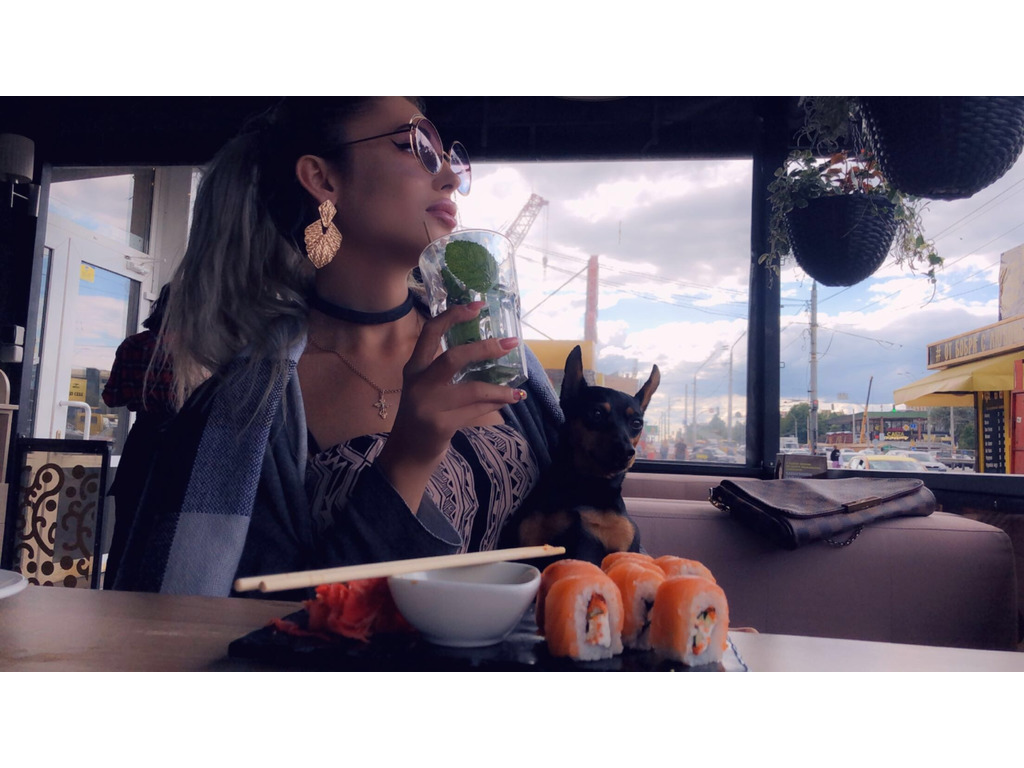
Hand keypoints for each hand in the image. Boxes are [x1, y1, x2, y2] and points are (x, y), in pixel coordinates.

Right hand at [375, 301, 523, 509]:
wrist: (408, 455)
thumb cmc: (424, 415)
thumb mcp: (427, 388)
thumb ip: (448, 371)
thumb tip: (490, 350)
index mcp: (413, 368)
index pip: (430, 332)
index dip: (454, 315)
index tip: (477, 305)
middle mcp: (418, 383)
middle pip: (453, 357)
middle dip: (485, 348)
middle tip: (509, 343)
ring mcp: (428, 405)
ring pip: (473, 388)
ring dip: (500, 388)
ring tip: (517, 389)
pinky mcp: (441, 425)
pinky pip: (477, 409)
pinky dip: (496, 404)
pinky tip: (510, 400)